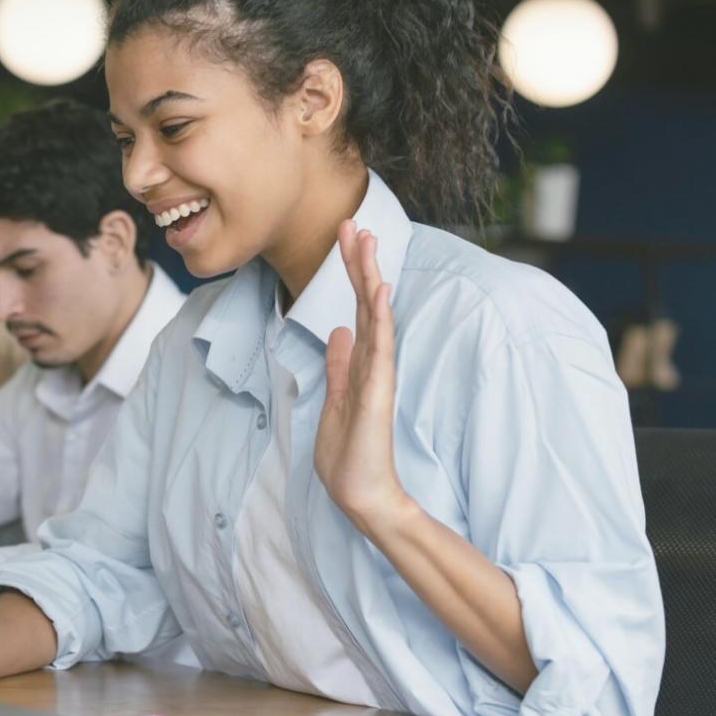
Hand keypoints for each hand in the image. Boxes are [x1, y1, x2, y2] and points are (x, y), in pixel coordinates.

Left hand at [314, 221, 411, 529]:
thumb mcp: (335, 399)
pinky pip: (381, 346)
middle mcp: (373, 362)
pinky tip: (379, 290)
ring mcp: (378, 374)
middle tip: (352, 222)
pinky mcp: (378, 390)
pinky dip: (380, 317)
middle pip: (365, 302)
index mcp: (360, 362)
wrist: (360, 493)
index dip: (349, 272)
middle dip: (358, 262)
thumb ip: (339, 366)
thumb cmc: (349, 453)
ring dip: (369, 277)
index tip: (344, 237)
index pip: (354, 307)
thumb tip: (338, 333)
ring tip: (366, 240)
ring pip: (375, 315)